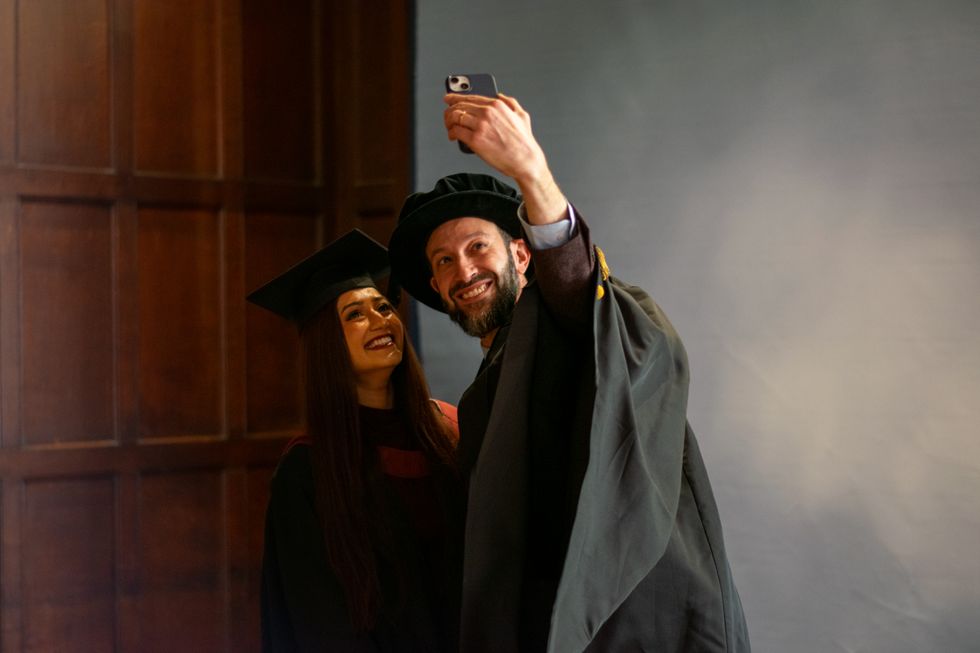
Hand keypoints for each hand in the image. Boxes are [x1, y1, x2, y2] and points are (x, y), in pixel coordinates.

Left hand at [443, 93, 567, 224]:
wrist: (525, 160)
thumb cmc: (524, 142)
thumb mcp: (522, 115)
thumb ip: (510, 102)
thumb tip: (500, 95)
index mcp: (496, 105)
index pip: (470, 97)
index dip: (455, 97)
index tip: (448, 98)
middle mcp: (487, 112)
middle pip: (459, 106)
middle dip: (449, 111)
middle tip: (448, 118)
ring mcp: (480, 125)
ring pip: (454, 117)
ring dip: (448, 122)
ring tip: (450, 128)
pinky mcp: (475, 140)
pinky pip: (455, 132)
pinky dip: (451, 134)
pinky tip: (453, 137)